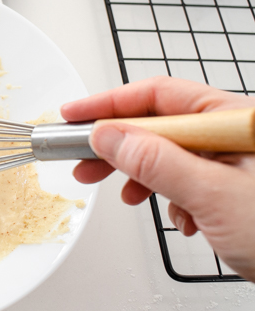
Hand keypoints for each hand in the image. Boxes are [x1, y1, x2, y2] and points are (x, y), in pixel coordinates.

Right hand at [61, 76, 254, 281]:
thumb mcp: (214, 195)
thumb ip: (157, 161)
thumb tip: (110, 135)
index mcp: (234, 119)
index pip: (158, 95)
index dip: (110, 103)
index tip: (75, 114)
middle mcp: (233, 134)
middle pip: (159, 124)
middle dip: (118, 144)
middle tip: (84, 159)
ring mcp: (233, 161)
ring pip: (169, 154)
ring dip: (142, 174)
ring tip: (124, 194)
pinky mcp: (232, 187)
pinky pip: (186, 179)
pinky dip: (169, 196)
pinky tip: (175, 214)